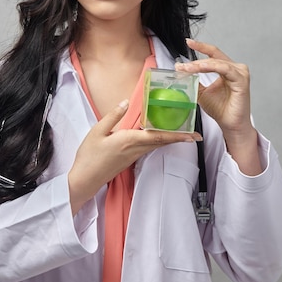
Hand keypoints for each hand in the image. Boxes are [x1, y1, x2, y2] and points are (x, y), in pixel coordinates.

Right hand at [68, 100, 201, 213]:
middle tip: (195, 134)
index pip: (158, 136)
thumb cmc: (89, 156)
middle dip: (180, 138)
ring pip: (157, 145)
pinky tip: (159, 136)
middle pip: (162, 141)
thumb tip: (126, 102)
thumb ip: (113, 115)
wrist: (85, 179)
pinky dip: (159, 141)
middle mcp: (135, 149)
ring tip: (182, 132)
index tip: (193, 135)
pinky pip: (149, 148)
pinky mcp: (131, 159)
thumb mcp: (97, 131)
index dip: (177, 135)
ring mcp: (134, 155)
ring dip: (171, 139)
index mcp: (129, 140)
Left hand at [175, 38, 261, 174]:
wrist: (230, 125)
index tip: (188, 42)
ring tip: (187, 68)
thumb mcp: (201, 92)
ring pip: (217, 62)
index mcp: (226, 69)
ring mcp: (239, 73)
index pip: (213, 54)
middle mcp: (235, 68)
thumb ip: (194, 81)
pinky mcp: (241, 80)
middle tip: (181, 66)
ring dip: (200, 64)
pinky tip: (201, 68)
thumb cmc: (220, 109)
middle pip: (213, 57)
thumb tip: (180, 70)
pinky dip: (211, 67)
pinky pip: (225, 69)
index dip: (200, 47)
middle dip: (195, 61)